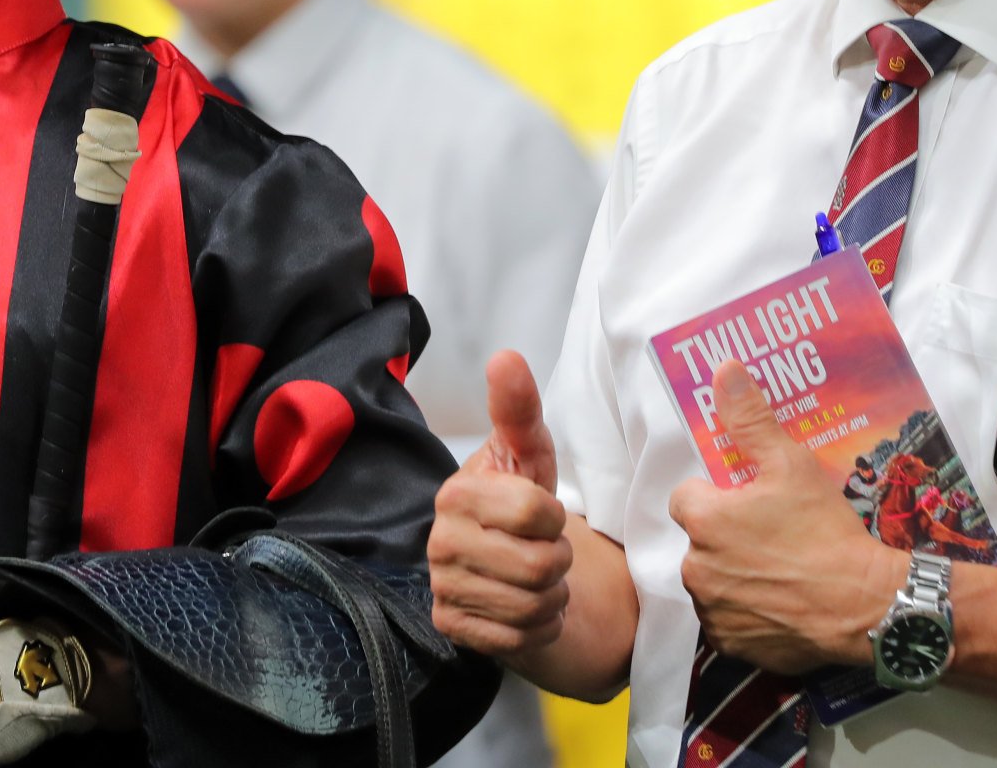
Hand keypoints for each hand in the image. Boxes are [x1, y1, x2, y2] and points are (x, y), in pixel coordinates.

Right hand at [429, 351, 573, 660]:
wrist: (509, 564)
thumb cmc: (521, 502)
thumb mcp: (528, 454)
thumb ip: (518, 409)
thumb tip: (505, 357)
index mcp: (457, 493)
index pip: (537, 514)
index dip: (555, 517)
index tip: (542, 515)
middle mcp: (439, 541)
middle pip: (539, 565)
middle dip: (558, 561)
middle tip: (542, 550)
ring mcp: (442, 587)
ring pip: (532, 605)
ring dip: (551, 596)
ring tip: (535, 578)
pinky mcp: (451, 627)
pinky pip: (518, 640)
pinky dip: (538, 628)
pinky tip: (523, 607)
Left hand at [669, 361, 902, 674]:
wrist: (866, 606)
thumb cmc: (825, 530)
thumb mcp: (791, 464)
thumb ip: (751, 419)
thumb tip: (723, 369)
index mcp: (703, 519)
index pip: (687, 497)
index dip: (717, 496)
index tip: (749, 500)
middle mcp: (695, 567)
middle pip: (699, 541)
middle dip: (725, 536)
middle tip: (771, 535)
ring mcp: (712, 611)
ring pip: (712, 582)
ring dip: (734, 575)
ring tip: (780, 570)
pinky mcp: (732, 646)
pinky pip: (728, 622)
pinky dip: (747, 615)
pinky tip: (781, 604)